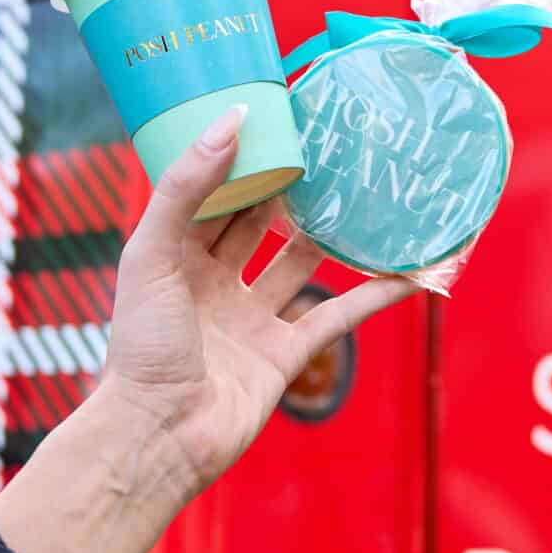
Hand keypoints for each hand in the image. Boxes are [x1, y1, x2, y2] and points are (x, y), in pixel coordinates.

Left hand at [0, 107, 416, 552]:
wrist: (158, 436)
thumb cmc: (142, 346)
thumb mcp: (152, 253)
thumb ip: (187, 187)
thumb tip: (231, 119)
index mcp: (176, 256)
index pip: (213, 194)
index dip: (241, 157)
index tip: (277, 117)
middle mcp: (214, 283)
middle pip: (261, 222)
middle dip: (291, 187)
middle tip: (331, 143)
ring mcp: (252, 318)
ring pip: (302, 263)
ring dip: (335, 233)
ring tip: (370, 193)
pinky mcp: (285, 354)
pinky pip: (337, 315)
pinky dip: (374, 294)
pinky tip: (409, 271)